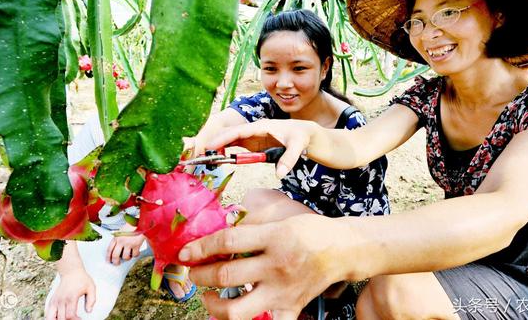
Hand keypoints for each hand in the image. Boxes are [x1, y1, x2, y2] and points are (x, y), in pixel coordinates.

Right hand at [45, 269, 95, 319]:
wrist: (71, 271)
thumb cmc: (82, 279)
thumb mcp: (91, 287)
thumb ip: (92, 300)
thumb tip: (89, 311)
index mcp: (71, 297)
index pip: (70, 315)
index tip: (80, 319)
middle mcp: (61, 300)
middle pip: (61, 318)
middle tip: (74, 319)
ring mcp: (55, 300)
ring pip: (50, 317)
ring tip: (64, 319)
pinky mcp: (51, 300)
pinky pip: (47, 313)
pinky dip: (51, 318)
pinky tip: (58, 317)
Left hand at [106, 224, 145, 264]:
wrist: (141, 222)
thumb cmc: (132, 226)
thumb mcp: (121, 232)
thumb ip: (118, 240)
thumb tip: (116, 250)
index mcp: (116, 237)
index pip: (109, 250)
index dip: (108, 257)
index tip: (109, 261)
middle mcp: (121, 241)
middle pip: (115, 255)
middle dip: (116, 262)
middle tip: (117, 263)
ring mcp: (129, 243)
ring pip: (125, 257)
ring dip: (127, 258)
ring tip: (129, 255)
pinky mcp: (136, 245)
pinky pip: (135, 255)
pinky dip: (135, 255)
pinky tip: (136, 252)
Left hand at [180, 214, 345, 319]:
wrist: (341, 250)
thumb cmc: (309, 231)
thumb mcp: (281, 218)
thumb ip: (251, 223)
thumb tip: (221, 226)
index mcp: (273, 238)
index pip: (227, 241)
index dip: (201, 247)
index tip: (185, 253)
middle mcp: (275, 266)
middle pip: (227, 275)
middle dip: (201, 275)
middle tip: (193, 273)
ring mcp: (282, 292)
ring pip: (239, 310)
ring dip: (214, 305)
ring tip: (208, 296)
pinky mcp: (291, 308)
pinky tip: (240, 313)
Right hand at [206, 119, 312, 177]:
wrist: (305, 133)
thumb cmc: (301, 136)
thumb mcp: (298, 147)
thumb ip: (289, 159)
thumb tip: (279, 174)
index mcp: (261, 126)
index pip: (238, 131)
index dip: (223, 138)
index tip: (210, 146)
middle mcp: (253, 130)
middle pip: (230, 134)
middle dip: (214, 142)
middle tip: (198, 154)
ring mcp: (252, 137)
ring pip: (230, 140)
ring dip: (217, 147)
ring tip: (202, 158)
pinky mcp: (253, 144)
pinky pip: (235, 146)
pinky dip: (225, 151)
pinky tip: (215, 158)